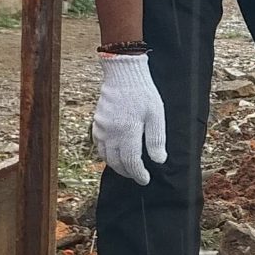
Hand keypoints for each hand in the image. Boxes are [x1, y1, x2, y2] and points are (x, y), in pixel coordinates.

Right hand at [91, 51, 166, 183]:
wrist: (123, 74)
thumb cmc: (143, 93)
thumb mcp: (156, 114)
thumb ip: (156, 139)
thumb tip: (159, 160)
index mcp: (127, 132)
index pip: (131, 162)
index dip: (139, 174)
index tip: (145, 179)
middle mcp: (111, 133)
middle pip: (116, 163)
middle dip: (128, 172)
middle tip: (138, 176)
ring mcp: (101, 128)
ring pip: (105, 156)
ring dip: (116, 165)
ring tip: (127, 168)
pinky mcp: (96, 123)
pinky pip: (98, 145)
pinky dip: (106, 154)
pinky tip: (114, 154)